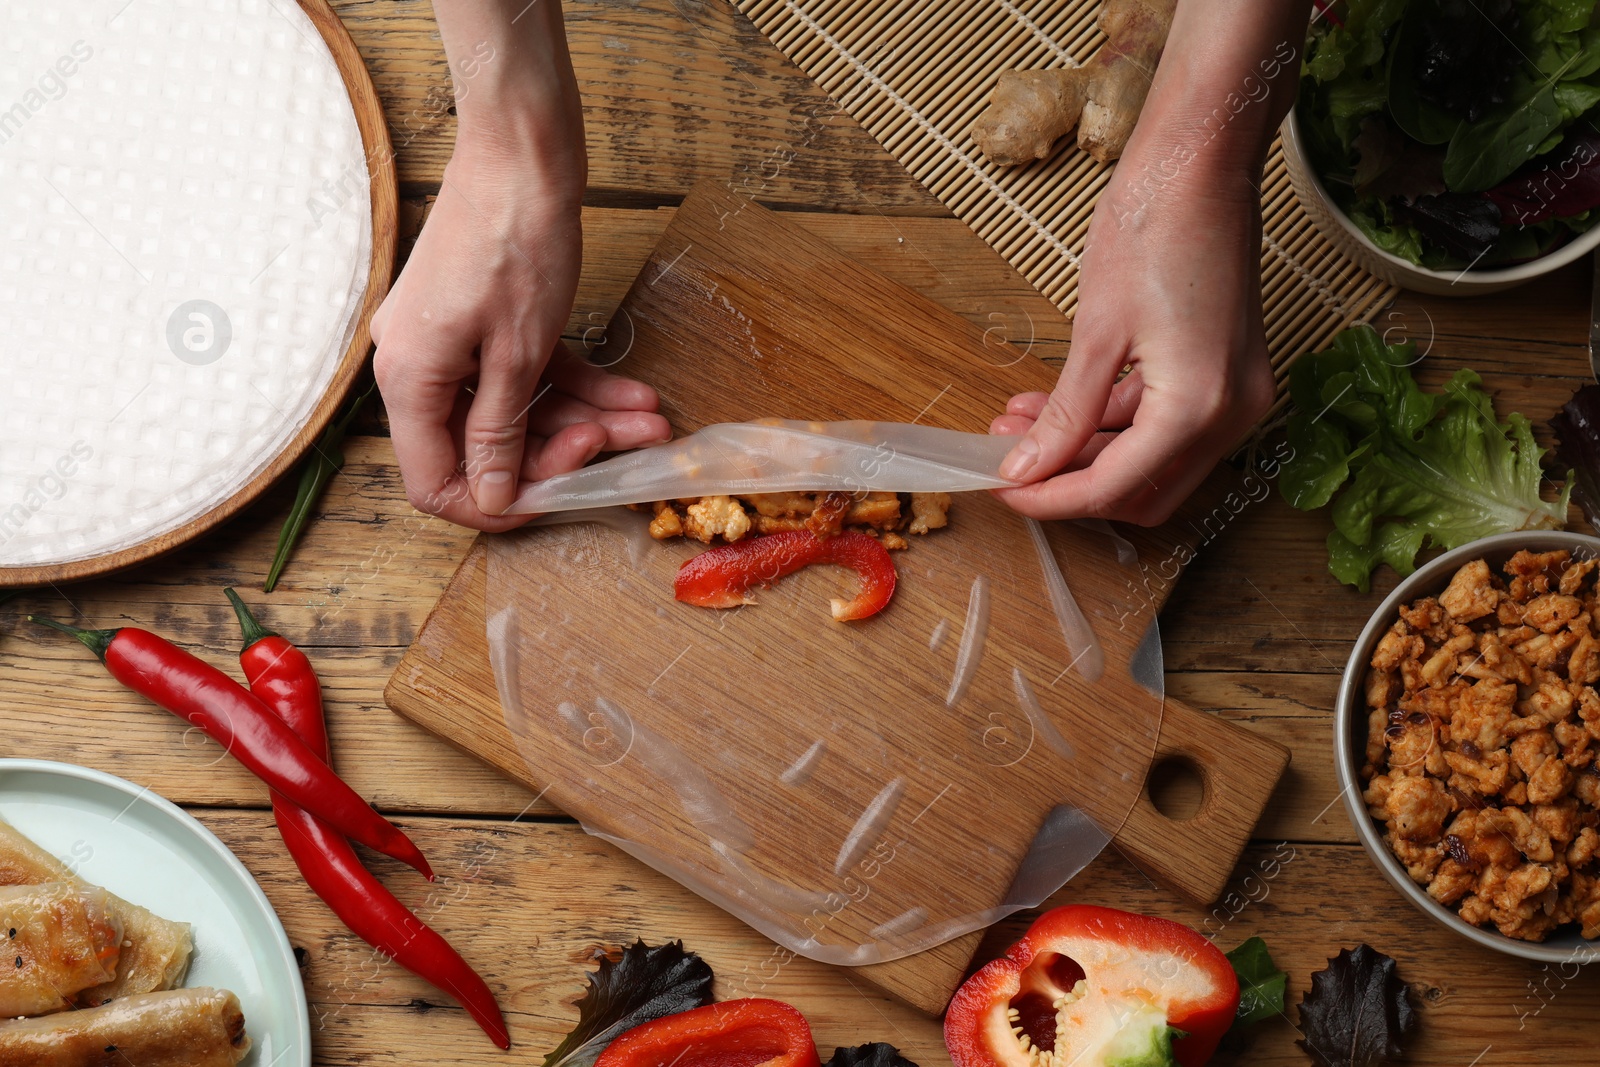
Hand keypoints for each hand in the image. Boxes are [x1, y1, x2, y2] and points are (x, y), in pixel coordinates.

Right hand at [371, 1, 669, 530]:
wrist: (523, 152)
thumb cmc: (515, 241)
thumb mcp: (518, 353)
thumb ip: (501, 432)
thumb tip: (492, 495)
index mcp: (409, 380)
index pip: (435, 482)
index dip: (495, 503)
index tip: (556, 500)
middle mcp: (420, 365)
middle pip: (486, 447)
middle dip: (562, 454)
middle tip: (620, 449)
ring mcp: (453, 343)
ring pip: (520, 410)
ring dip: (587, 421)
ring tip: (649, 425)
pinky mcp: (485, 322)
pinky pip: (530, 374)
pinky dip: (582, 386)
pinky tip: (634, 395)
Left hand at [990, 169, 1275, 524]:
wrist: (1202, 161)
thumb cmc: (1156, 226)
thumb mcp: (1097, 331)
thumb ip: (1065, 413)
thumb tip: (1026, 467)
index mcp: (1200, 407)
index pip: (1114, 488)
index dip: (1050, 497)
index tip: (1002, 488)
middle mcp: (1231, 413)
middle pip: (1141, 491)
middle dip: (1070, 483)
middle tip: (1009, 461)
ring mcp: (1233, 394)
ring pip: (1148, 459)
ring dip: (1083, 450)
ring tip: (1016, 421)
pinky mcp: (1223, 373)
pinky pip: (1162, 422)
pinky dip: (1109, 421)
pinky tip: (1055, 403)